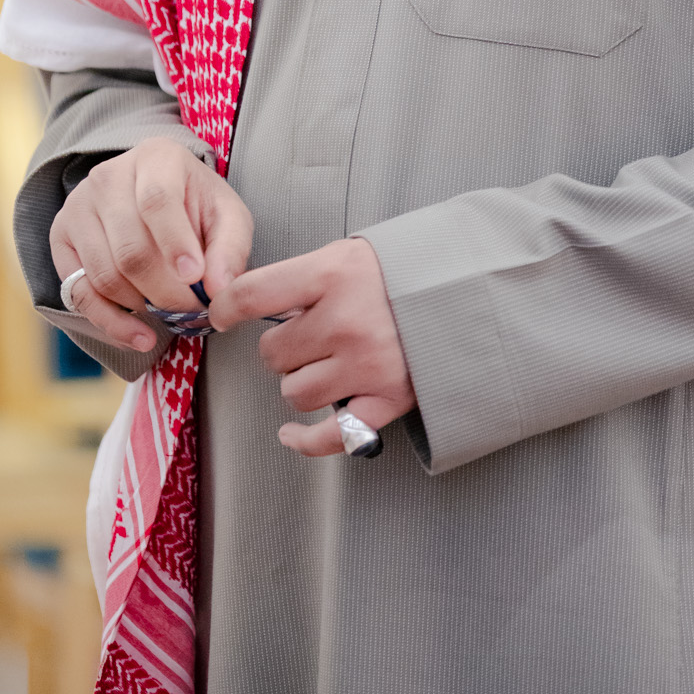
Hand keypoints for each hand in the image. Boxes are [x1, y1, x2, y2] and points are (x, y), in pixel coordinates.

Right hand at [50, 137, 252, 352]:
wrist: (154, 194)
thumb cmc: (195, 205)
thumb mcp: (226, 215)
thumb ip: (230, 248)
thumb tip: (220, 290)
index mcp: (155, 158)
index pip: (157, 201)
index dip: (176, 243)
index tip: (196, 278)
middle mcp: (107, 177)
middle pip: (131, 249)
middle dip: (166, 291)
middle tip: (193, 310)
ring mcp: (78, 207)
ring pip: (105, 275)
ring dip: (143, 306)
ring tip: (172, 314)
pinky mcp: (60, 238)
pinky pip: (80, 293)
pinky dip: (112, 323)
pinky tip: (141, 337)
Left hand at [211, 237, 414, 455]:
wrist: (473, 291)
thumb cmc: (408, 271)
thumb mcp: (354, 253)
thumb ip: (307, 277)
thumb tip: (249, 301)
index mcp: (334, 274)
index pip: (254, 294)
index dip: (226, 307)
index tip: (220, 314)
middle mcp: (346, 320)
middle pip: (273, 353)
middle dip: (282, 348)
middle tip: (307, 335)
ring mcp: (367, 364)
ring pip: (296, 392)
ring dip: (301, 382)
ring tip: (326, 364)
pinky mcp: (388, 399)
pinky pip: (330, 435)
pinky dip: (306, 440)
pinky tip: (291, 433)